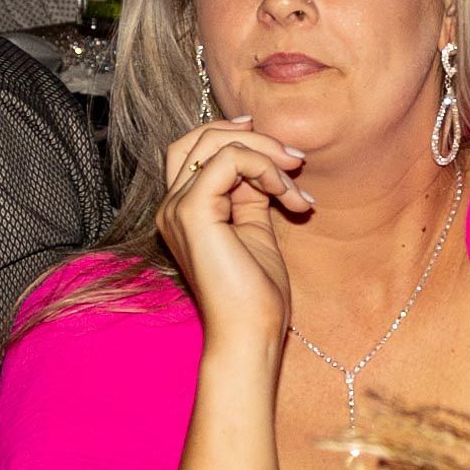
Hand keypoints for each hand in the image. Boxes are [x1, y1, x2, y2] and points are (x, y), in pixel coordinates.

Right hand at [156, 119, 313, 352]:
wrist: (250, 333)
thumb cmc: (256, 294)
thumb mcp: (256, 230)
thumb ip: (252, 195)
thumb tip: (267, 164)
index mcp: (183, 210)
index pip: (198, 150)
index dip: (239, 139)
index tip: (284, 154)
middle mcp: (172, 206)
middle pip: (200, 138)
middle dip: (253, 137)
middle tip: (295, 158)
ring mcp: (178, 207)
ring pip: (216, 143)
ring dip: (266, 153)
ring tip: (296, 185)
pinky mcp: (193, 212)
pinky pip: (229, 160)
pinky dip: (264, 167)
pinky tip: (287, 194)